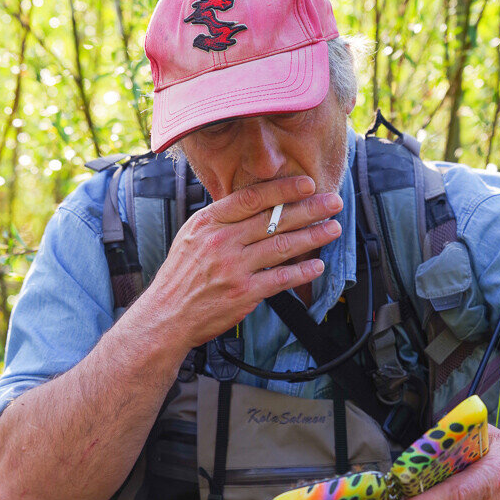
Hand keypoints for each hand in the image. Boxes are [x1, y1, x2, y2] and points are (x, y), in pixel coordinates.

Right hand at [146, 176, 342, 349]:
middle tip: (333, 203)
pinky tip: (318, 265)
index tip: (307, 184)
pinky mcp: (243, 293)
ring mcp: (233, 268)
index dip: (283, 189)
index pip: (252, 198)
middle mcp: (221, 242)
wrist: (166, 316)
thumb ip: (221, 220)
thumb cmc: (180, 276)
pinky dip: (302, 272)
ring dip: (313, 236)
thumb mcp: (191, 237)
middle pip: (274, 219)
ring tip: (333, 229)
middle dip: (309, 209)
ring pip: (282, 246)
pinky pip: (280, 279)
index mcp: (208, 222)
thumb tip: (253, 204)